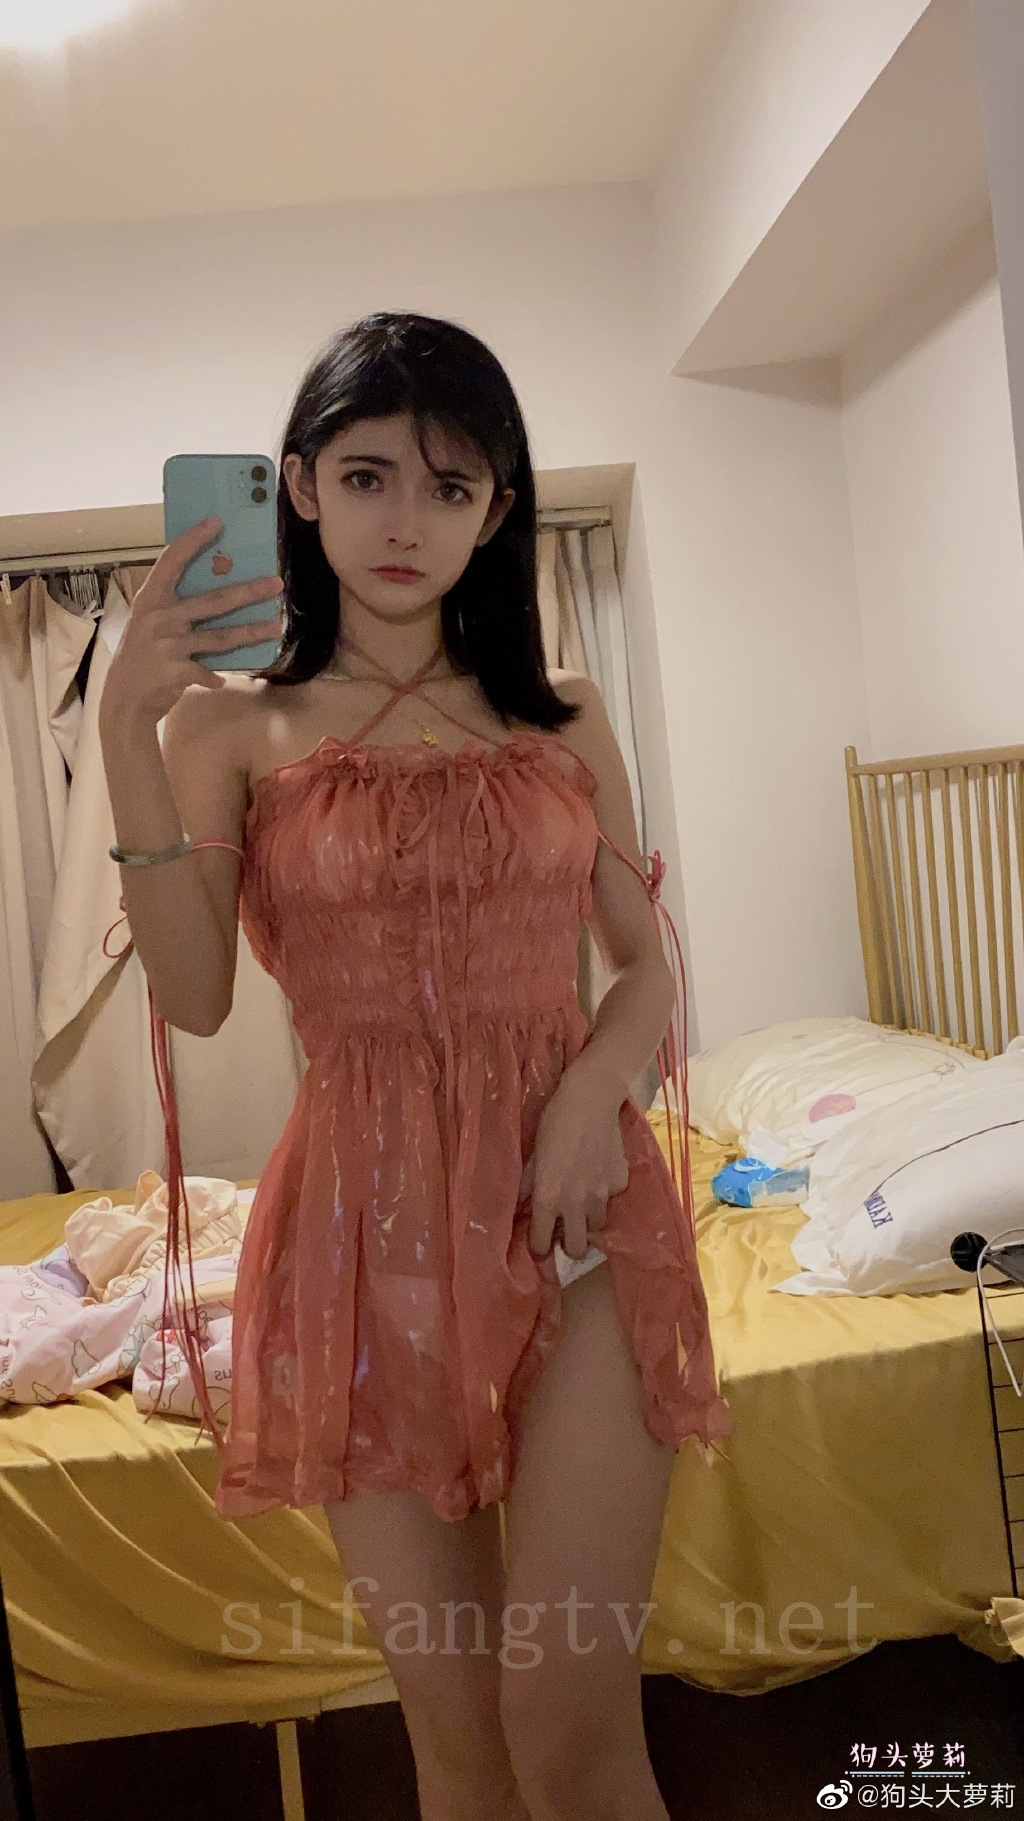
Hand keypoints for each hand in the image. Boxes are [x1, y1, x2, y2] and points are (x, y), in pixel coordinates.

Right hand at [99, 517, 284, 729]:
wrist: (123, 699)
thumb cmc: (139, 655)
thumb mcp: (147, 623)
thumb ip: (172, 607)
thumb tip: (214, 591)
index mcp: (151, 599)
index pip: (172, 560)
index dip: (194, 540)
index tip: (217, 522)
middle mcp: (160, 618)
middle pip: (212, 601)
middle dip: (248, 591)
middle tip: (276, 584)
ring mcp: (169, 645)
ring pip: (220, 637)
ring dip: (251, 632)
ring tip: (277, 627)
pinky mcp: (177, 672)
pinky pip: (206, 671)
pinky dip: (215, 677)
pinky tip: (222, 680)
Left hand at [518, 1067, 630, 1260]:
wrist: (591, 1097)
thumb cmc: (555, 1121)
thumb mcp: (534, 1153)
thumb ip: (528, 1184)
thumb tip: (520, 1207)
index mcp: (549, 1198)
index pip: (541, 1243)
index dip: (538, 1247)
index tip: (539, 1244)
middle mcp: (576, 1203)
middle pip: (576, 1249)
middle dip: (568, 1246)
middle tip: (565, 1232)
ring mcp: (603, 1194)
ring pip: (597, 1225)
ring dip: (588, 1218)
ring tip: (583, 1200)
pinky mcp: (621, 1181)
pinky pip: (613, 1197)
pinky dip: (606, 1191)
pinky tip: (599, 1170)